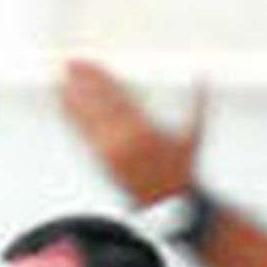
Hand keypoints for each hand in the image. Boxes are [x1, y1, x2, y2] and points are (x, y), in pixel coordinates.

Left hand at [59, 61, 204, 206]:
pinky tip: (63, 103)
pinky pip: (84, 135)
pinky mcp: (102, 162)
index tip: (91, 62)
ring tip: (63, 78)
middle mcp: (127, 140)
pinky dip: (72, 118)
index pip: (119, 96)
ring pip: (88, 118)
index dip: (102, 78)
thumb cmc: (183, 169)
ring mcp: (112, 152)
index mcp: (147, 130)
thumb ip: (198, 104)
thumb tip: (204, 75)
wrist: (170, 205)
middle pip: (100, 103)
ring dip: (74, 96)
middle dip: (84, 81)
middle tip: (71, 62)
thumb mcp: (193, 136)